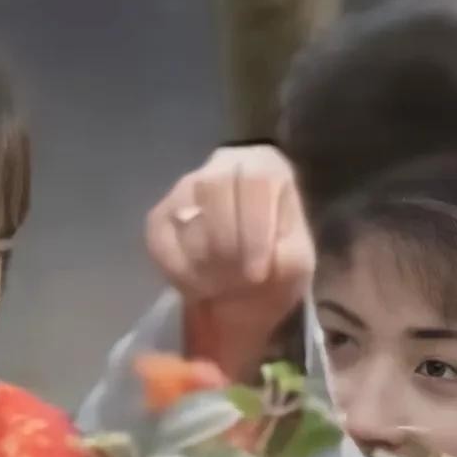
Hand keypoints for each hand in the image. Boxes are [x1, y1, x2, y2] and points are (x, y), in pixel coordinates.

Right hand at [144, 145, 313, 379]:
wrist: (244, 281)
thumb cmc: (275, 261)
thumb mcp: (296, 262)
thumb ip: (290, 259)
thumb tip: (268, 261)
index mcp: (265, 168)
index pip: (256, 183)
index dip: (254, 231)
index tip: (257, 275)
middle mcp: (221, 168)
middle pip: (214, 189)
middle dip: (226, 244)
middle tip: (237, 282)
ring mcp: (185, 189)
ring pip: (183, 211)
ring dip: (202, 259)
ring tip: (220, 287)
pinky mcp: (160, 216)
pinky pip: (160, 238)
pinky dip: (177, 270)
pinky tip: (196, 288)